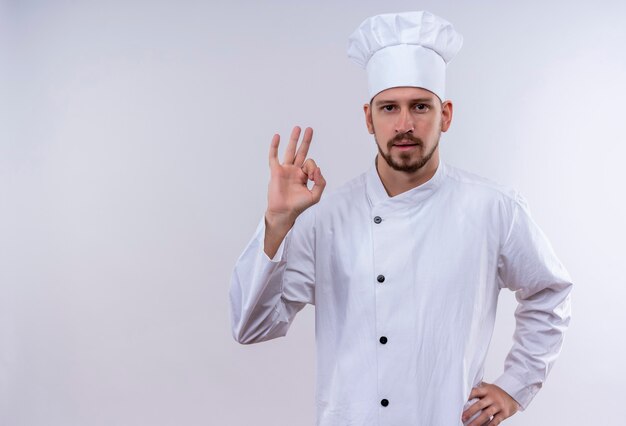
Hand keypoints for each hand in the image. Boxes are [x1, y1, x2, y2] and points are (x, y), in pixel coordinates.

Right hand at [263, 126, 325, 257]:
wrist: (284, 211)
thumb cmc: (298, 205)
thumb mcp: (315, 195)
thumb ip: (320, 182)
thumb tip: (317, 168)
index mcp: (304, 176)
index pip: (311, 164)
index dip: (313, 168)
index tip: (311, 177)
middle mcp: (294, 171)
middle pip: (301, 152)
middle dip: (306, 141)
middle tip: (309, 129)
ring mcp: (285, 170)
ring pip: (290, 151)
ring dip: (294, 139)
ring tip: (297, 128)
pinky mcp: (276, 171)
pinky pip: (274, 156)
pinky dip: (275, 146)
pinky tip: (277, 137)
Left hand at [462, 382, 519, 425]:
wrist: (513, 394)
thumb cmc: (496, 392)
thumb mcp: (487, 387)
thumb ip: (478, 388)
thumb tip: (462, 389)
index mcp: (486, 390)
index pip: (475, 391)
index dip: (467, 396)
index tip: (459, 401)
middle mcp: (492, 397)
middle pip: (480, 404)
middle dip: (470, 412)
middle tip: (462, 417)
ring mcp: (498, 405)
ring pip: (486, 414)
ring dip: (477, 421)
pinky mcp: (504, 413)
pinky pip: (495, 421)